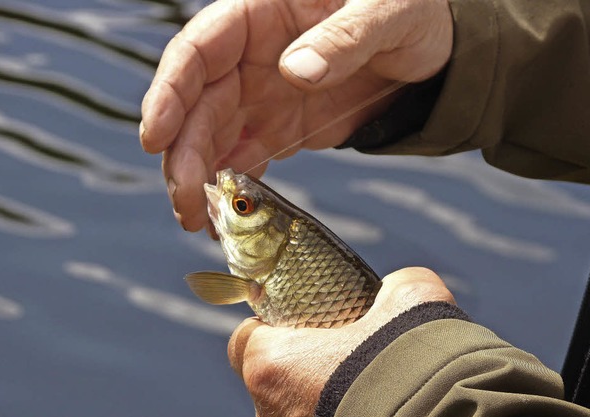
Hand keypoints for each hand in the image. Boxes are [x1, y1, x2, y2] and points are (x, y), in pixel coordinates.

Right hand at [140, 0, 452, 230]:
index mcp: (260, 13)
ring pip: (213, 138)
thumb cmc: (411, 11)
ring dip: (201, 180)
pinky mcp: (279, 128)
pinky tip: (226, 217)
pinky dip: (234, 188)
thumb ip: (344, 37)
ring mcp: (262, 95)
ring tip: (199, 221)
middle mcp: (249, 56)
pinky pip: (245, 158)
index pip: (198, 49)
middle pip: (198, 106)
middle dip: (184, 155)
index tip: (156, 138)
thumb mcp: (388, 10)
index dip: (170, 93)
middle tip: (186, 202)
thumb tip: (292, 72)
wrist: (432, 50)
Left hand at [227, 267, 454, 416]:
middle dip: (303, 374)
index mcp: (272, 367)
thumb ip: (394, 288)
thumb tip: (398, 289)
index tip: (305, 328)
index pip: (245, 339)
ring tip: (371, 404)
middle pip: (272, 387)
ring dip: (323, 414)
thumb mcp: (412, 301)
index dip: (273, 329)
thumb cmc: (414, 369)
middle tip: (347, 364)